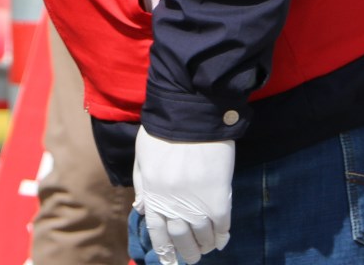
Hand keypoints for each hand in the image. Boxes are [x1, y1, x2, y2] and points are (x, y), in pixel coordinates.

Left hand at [132, 126, 234, 264]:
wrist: (193, 114)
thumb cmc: (163, 131)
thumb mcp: (143, 155)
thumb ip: (142, 184)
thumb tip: (143, 211)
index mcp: (153, 192)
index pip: (156, 231)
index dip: (163, 249)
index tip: (168, 259)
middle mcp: (173, 203)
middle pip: (180, 238)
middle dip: (186, 252)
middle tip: (191, 257)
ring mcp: (197, 202)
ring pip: (201, 236)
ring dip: (203, 245)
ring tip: (205, 248)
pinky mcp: (219, 198)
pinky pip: (221, 226)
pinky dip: (221, 236)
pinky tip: (220, 240)